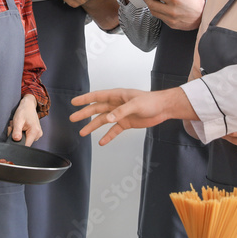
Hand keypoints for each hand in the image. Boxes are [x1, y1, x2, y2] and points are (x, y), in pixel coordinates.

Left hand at [8, 94, 41, 145]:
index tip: (13, 135)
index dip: (17, 142)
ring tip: (17, 126)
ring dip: (18, 134)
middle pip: (24, 142)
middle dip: (17, 136)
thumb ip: (16, 131)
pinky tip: (20, 127)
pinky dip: (21, 133)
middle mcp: (38, 134)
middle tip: (13, 127)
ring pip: (24, 140)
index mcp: (35, 131)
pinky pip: (26, 137)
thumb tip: (16, 140)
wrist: (28, 105)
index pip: (25, 145)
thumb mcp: (18, 120)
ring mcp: (37, 134)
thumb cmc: (24, 111)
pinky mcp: (35, 134)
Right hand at [70, 87, 193, 144]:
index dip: (85, 99)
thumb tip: (108, 118)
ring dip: (93, 126)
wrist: (163, 109)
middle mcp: (116, 104)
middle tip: (73, 118)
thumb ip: (121, 111)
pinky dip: (108, 136)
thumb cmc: (151, 101)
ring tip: (82, 133)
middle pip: (97, 109)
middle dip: (84, 114)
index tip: (74, 102)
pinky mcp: (126, 123)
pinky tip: (102, 142)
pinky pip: (114, 130)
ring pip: (103, 120)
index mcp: (117, 95)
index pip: (97, 96)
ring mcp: (120, 114)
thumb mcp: (136, 104)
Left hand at [141, 0, 204, 30]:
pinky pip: (160, 17)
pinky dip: (157, 11)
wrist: (205, 15)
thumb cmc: (197, 0)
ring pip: (154, 12)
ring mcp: (170, 19)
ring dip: (149, 5)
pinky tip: (158, 6)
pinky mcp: (172, 25)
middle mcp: (171, 10)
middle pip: (151, 4)